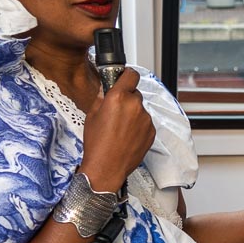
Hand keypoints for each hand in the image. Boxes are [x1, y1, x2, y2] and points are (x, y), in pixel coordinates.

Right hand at [81, 68, 155, 190]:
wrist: (107, 167)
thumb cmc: (97, 144)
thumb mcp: (91, 115)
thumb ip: (101, 97)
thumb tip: (106, 89)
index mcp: (118, 97)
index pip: (131, 74)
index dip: (127, 75)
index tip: (124, 77)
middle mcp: (135, 106)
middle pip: (135, 93)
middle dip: (127, 99)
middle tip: (115, 111)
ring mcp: (146, 119)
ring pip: (140, 109)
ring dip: (133, 114)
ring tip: (119, 129)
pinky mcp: (151, 132)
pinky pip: (145, 123)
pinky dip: (138, 126)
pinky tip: (127, 136)